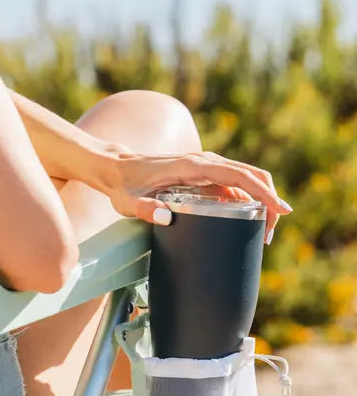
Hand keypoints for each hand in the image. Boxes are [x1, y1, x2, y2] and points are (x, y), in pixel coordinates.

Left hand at [106, 151, 291, 242]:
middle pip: (250, 175)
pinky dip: (247, 198)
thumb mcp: (128, 201)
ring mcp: (205, 166)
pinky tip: (249, 219)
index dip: (262, 192)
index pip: (238, 175)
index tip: (280, 210)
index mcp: (192, 165)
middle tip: (270, 234)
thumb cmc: (123, 185)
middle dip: (268, 200)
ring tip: (263, 233)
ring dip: (261, 200)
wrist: (116, 168)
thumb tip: (166, 218)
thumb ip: (144, 209)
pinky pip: (232, 183)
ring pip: (244, 178)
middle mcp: (203, 162)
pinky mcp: (202, 174)